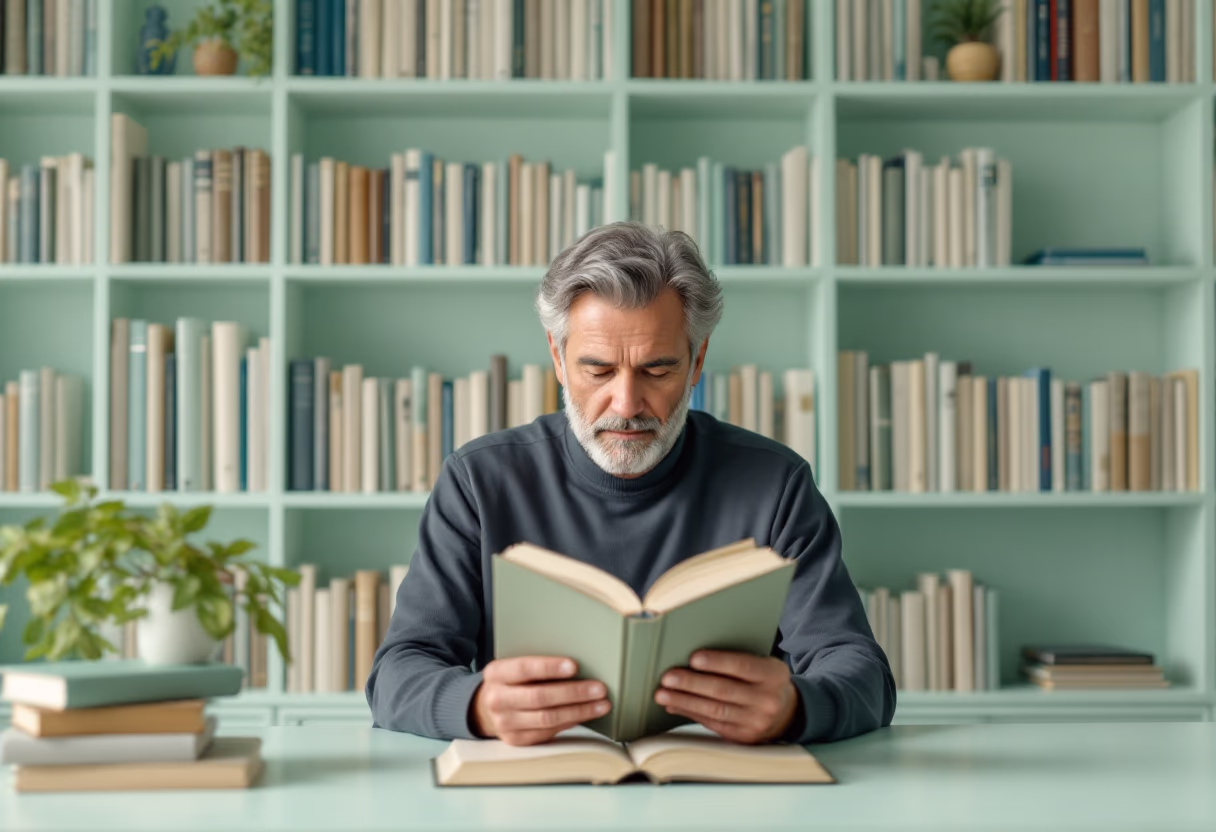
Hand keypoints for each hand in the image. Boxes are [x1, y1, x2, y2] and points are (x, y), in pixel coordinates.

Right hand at [471, 656, 610, 746]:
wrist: (486, 707)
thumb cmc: (510, 681)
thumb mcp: (514, 666)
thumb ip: (536, 664)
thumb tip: (576, 664)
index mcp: (496, 673)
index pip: (524, 668)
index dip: (550, 667)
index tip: (574, 666)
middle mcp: (497, 699)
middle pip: (539, 697)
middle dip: (573, 692)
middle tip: (599, 688)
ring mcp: (505, 723)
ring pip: (548, 718)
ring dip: (579, 711)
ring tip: (601, 704)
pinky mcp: (517, 739)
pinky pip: (549, 731)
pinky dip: (571, 722)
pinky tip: (586, 714)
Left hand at [654, 650, 798, 743]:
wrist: (787, 713)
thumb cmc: (765, 681)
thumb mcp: (763, 665)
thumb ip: (737, 661)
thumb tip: (694, 660)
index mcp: (773, 675)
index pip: (742, 666)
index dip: (717, 662)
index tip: (693, 658)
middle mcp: (767, 700)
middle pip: (724, 691)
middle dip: (692, 684)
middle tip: (668, 678)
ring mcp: (756, 722)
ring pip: (715, 710)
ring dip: (685, 701)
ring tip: (663, 694)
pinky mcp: (743, 737)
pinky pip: (712, 724)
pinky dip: (690, 713)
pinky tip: (674, 705)